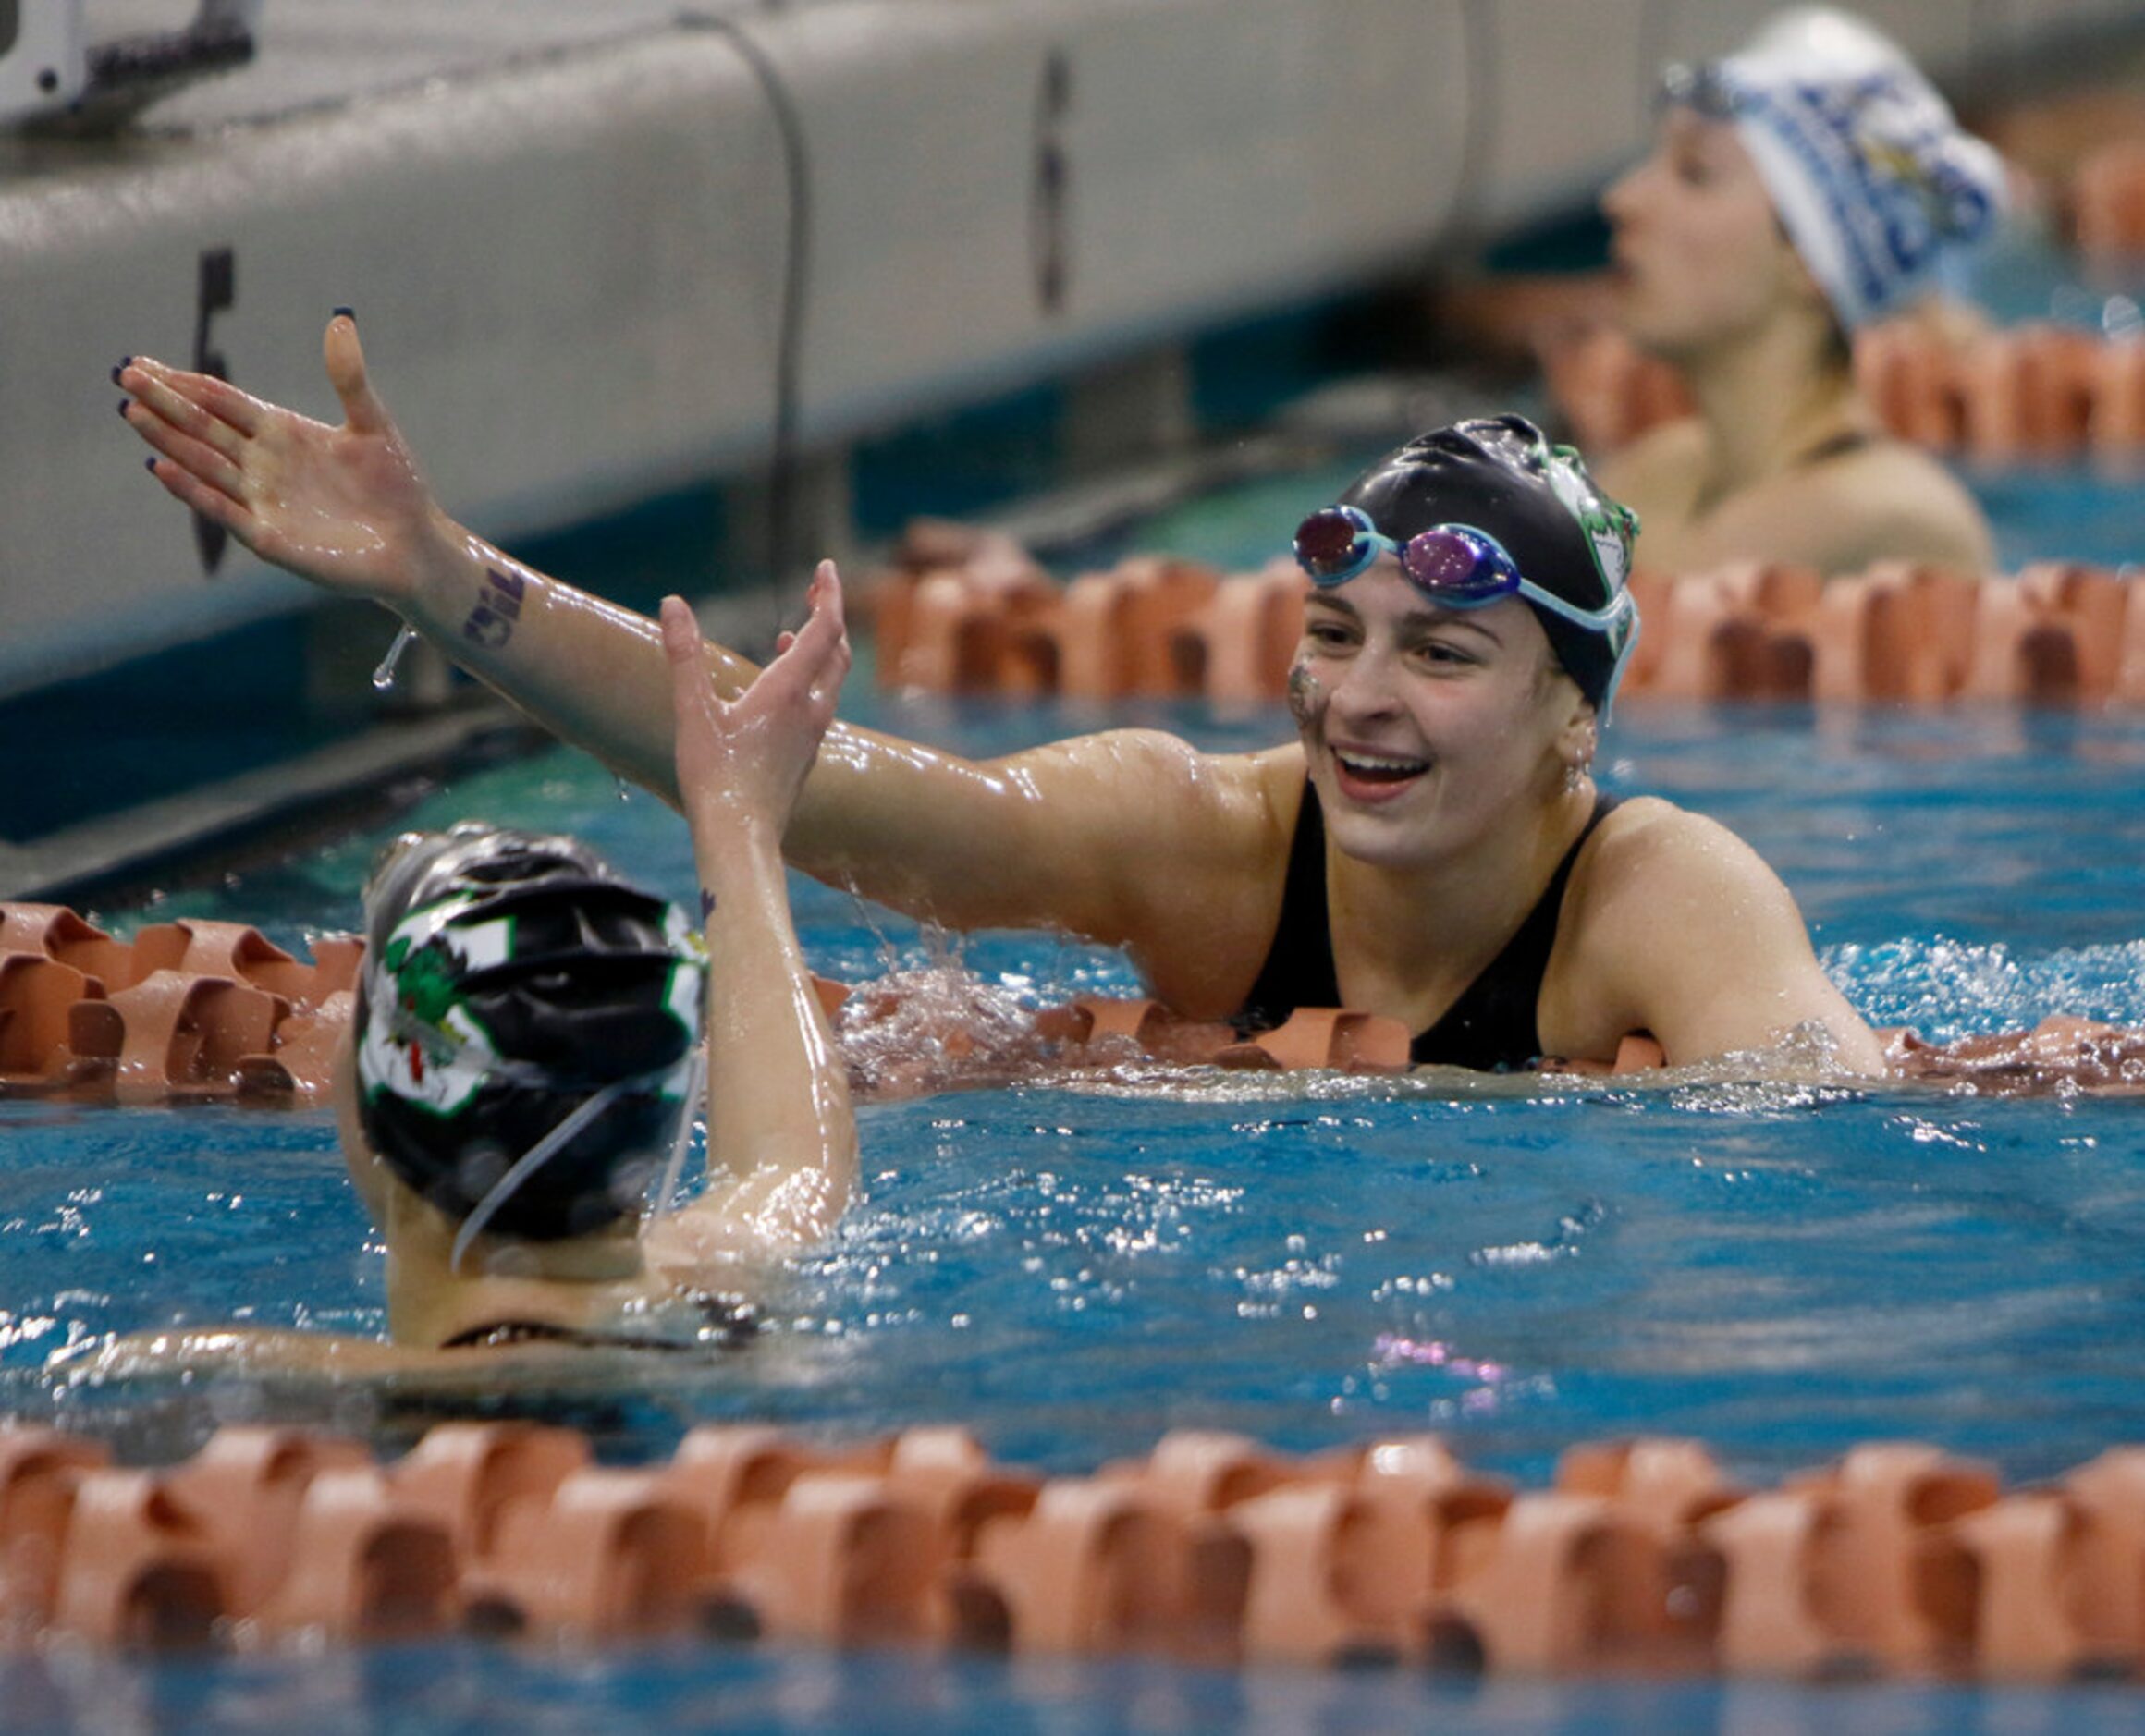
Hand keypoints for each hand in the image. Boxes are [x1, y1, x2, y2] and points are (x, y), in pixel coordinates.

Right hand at [119, 313, 446, 604]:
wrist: (417, 545)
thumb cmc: (396, 487)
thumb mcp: (372, 424)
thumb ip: (349, 377)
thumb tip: (340, 321)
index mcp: (281, 434)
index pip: (221, 402)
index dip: (183, 382)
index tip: (143, 363)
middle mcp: (262, 466)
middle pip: (203, 429)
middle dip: (165, 404)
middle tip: (125, 377)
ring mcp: (262, 501)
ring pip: (204, 465)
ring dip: (169, 441)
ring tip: (134, 412)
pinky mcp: (269, 538)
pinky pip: (224, 511)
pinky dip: (194, 491)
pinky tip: (164, 466)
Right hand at [661, 562, 849, 848]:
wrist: (741, 834)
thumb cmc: (715, 776)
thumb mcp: (694, 712)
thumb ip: (684, 656)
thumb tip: (673, 605)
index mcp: (789, 690)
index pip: (825, 629)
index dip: (829, 594)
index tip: (825, 568)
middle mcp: (811, 709)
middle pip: (835, 651)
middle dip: (828, 616)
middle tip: (815, 590)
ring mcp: (812, 734)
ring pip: (831, 680)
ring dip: (818, 649)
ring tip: (787, 636)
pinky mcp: (806, 754)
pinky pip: (820, 704)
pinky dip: (809, 680)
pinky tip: (780, 690)